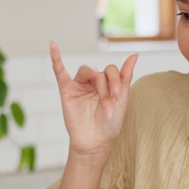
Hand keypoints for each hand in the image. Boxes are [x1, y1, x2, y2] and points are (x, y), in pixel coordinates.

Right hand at [50, 42, 137, 158]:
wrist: (96, 142)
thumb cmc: (110, 124)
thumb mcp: (122, 98)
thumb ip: (125, 76)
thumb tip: (135, 54)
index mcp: (107, 83)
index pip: (111, 71)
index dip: (116, 82)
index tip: (118, 98)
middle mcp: (93, 82)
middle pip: (100, 72)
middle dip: (107, 88)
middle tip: (109, 107)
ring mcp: (79, 85)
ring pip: (86, 71)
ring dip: (96, 84)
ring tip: (102, 102)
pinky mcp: (67, 91)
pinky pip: (59, 72)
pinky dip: (56, 58)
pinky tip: (53, 46)